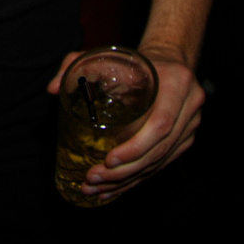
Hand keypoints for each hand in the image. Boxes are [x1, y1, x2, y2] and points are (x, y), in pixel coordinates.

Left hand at [46, 44, 203, 203]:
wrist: (167, 59)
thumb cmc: (134, 58)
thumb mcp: (105, 54)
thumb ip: (75, 65)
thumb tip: (53, 89)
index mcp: (177, 83)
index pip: (161, 124)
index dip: (135, 148)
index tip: (108, 160)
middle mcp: (190, 106)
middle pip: (160, 150)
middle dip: (125, 171)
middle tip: (94, 178)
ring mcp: (190, 125)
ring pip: (161, 162)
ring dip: (129, 180)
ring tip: (98, 189)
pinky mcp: (186, 138)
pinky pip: (163, 164)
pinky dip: (138, 178)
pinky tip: (116, 189)